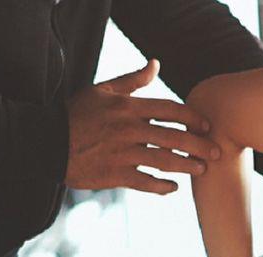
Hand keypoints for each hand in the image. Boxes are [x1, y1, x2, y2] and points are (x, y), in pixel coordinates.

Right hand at [65, 59, 221, 194]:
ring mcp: (122, 153)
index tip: (207, 126)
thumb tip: (156, 64)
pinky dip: (162, 186)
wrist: (45, 142)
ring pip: (165, 160)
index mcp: (127, 107)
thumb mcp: (102, 90)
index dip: (193, 118)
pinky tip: (174, 187)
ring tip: (202, 169)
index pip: (170, 110)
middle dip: (200, 145)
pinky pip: (146, 182)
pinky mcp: (114, 175)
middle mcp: (128, 129)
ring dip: (188, 166)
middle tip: (217, 152)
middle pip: (174, 137)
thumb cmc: (76, 114)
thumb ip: (133, 80)